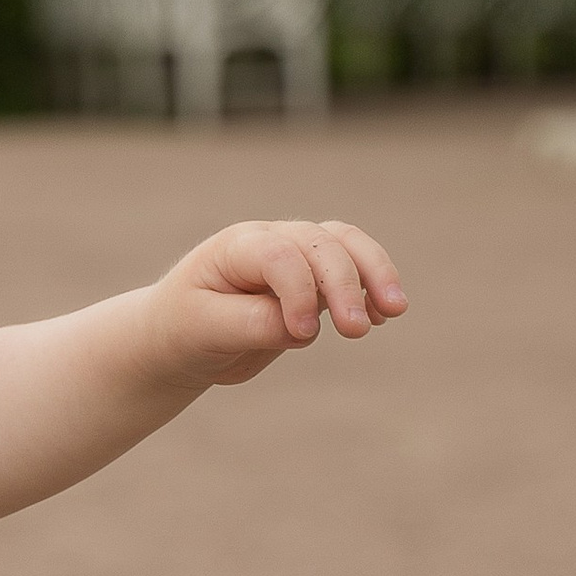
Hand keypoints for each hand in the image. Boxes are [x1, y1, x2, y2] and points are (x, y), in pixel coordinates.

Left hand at [152, 215, 406, 387]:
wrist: (182, 335)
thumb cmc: (185, 328)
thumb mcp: (202, 331)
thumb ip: (250, 324)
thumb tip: (303, 327)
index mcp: (236, 248)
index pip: (279, 255)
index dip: (297, 290)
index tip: (302, 334)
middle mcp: (271, 240)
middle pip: (321, 244)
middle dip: (344, 284)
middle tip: (357, 331)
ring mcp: (297, 254)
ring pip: (346, 245)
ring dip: (375, 273)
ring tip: (393, 310)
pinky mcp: (314, 277)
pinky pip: (353, 268)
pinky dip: (372, 288)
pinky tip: (382, 315)